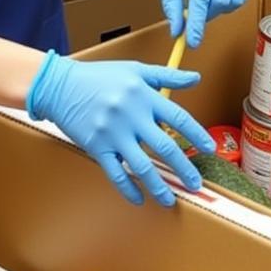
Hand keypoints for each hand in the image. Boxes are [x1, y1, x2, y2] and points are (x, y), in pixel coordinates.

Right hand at [27, 51, 214, 205]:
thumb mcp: (135, 69)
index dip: (196, 134)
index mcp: (144, 96)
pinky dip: (128, 189)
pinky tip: (139, 199)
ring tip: (170, 200)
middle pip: (164, 146)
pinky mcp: (96, 147)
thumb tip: (196, 78)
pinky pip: (115, 173)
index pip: (178, 117)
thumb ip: (167, 76)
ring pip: (141, 166)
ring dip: (158, 186)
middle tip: (196, 184)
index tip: (209, 148)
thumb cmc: (100, 76)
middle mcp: (132, 116)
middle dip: (183, 168)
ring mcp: (113, 134)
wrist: (61, 86)